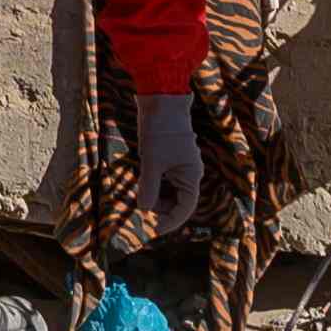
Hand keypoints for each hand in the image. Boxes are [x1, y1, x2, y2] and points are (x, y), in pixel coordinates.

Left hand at [134, 94, 205, 237]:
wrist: (161, 100)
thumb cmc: (160, 131)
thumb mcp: (151, 162)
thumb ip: (149, 188)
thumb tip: (144, 210)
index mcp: (191, 176)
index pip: (185, 208)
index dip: (171, 221)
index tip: (154, 230)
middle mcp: (189, 174)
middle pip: (176, 201)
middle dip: (159, 206)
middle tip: (140, 203)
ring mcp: (180, 166)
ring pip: (168, 191)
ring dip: (154, 194)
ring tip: (139, 188)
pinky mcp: (170, 159)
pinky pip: (163, 179)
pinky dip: (153, 183)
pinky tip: (141, 177)